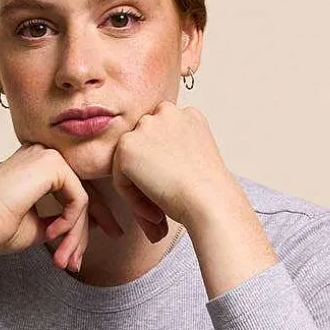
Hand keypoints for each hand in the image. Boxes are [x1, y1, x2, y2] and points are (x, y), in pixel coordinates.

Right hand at [0, 143, 122, 270]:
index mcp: (36, 165)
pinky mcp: (51, 164)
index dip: (92, 216)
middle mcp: (43, 154)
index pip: (73, 189)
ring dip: (75, 235)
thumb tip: (85, 227)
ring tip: (61, 258)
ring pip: (82, 200)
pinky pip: (79, 199)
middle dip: (86, 232)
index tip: (106, 237)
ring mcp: (47, 155)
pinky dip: (70, 222)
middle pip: (81, 194)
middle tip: (78, 262)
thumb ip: (60, 220)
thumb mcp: (37, 226)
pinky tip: (51, 234)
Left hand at [106, 100, 232, 241]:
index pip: (162, 141)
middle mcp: (166, 112)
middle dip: (149, 179)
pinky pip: (120, 180)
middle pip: (145, 150)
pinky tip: (155, 215)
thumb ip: (174, 154)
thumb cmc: (208, 190)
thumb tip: (155, 169)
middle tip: (160, 212)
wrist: (209, 199)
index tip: (171, 194)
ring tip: (158, 217)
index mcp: (186, 115)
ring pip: (131, 165)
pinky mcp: (127, 146)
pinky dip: (134, 202)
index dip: (163, 171)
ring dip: (140, 192)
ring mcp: (145, 126)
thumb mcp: (195, 161)